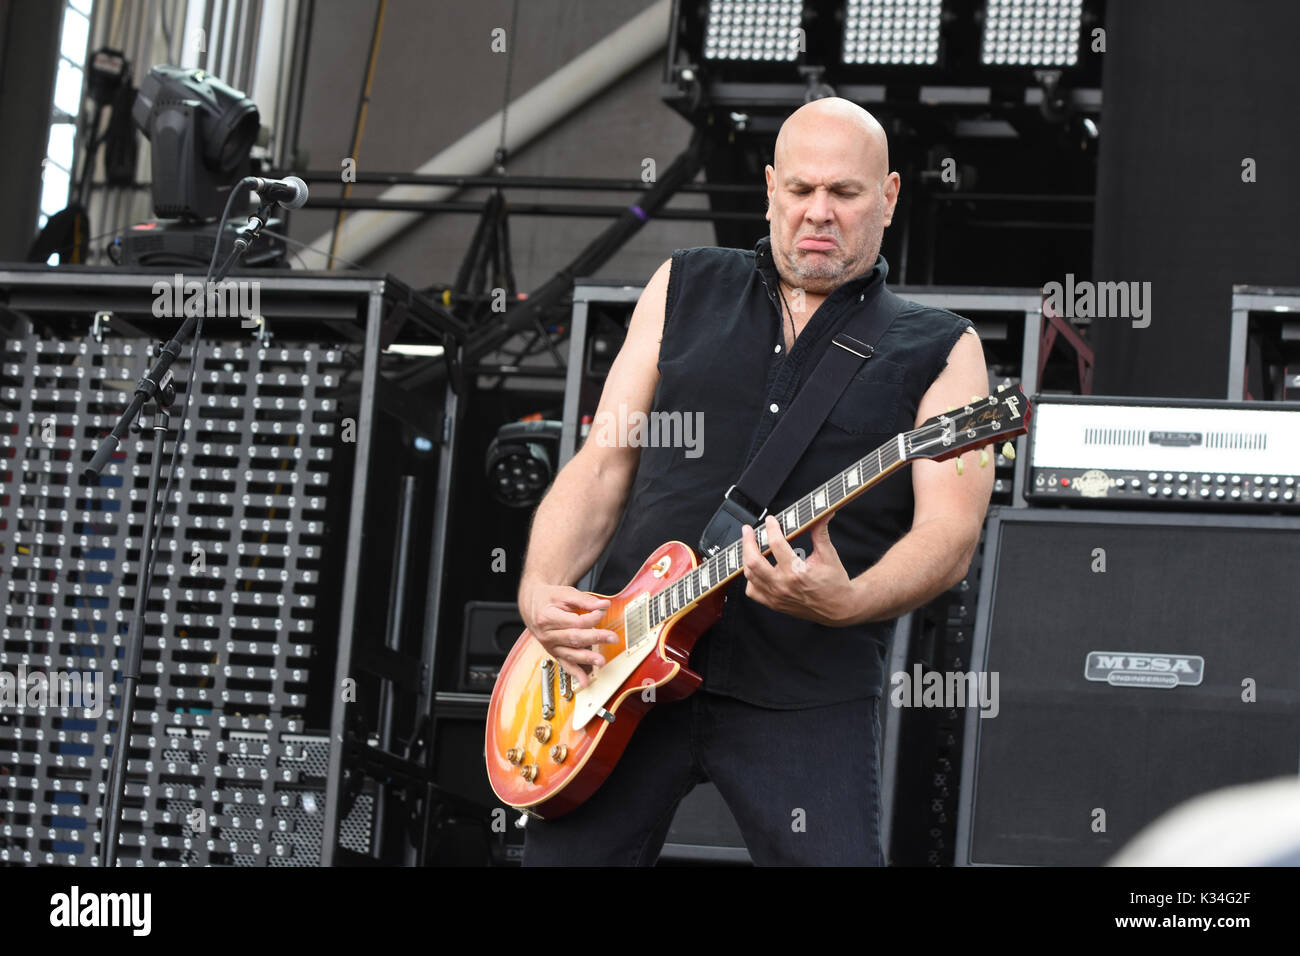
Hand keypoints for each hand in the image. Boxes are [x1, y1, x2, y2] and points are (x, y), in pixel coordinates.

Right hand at [521, 584, 618, 689]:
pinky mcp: (554, 653)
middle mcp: (547, 634)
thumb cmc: (548, 599)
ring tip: (600, 661)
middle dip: (595, 638)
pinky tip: (584, 681)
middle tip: (612, 637)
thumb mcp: (564, 593)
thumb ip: (585, 600)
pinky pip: (565, 665)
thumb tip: (603, 605)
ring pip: (570, 654)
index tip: (602, 612)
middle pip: (574, 638)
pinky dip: (575, 674)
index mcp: (547, 617)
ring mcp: (550, 646)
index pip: (575, 622)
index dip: (591, 618)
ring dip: (587, 658)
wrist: (532, 605)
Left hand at [740, 513, 860, 625]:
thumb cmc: (834, 583)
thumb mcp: (828, 554)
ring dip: (746, 558)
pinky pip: (752, 591)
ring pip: (750, 575)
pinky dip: (750, 579)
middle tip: (748, 530)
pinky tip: (755, 569)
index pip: (777, 544)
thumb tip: (823, 514)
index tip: (771, 520)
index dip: (771, 528)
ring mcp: (777, 596)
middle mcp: (784, 585)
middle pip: (754, 561)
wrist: (838, 608)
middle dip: (748, 542)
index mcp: (798, 572)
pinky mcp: (774, 603)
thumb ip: (820, 532)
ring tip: (749, 545)